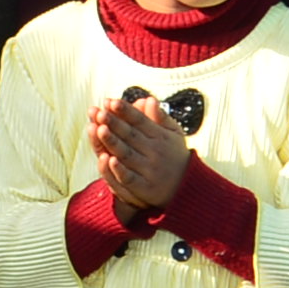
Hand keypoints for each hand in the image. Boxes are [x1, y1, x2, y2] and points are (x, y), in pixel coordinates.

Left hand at [92, 87, 191, 216]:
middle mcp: (155, 152)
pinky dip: (119, 170)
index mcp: (160, 136)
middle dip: (114, 123)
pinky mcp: (144, 188)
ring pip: (127, 154)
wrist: (188, 187)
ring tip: (100, 129)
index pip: (140, 120)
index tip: (111, 101)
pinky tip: (108, 159)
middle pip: (131, 135)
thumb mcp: (174, 134)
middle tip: (100, 112)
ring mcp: (149, 171)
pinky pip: (129, 178)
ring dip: (112, 142)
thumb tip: (149, 99)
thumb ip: (160, 117)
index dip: (125, 111)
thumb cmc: (175, 156)